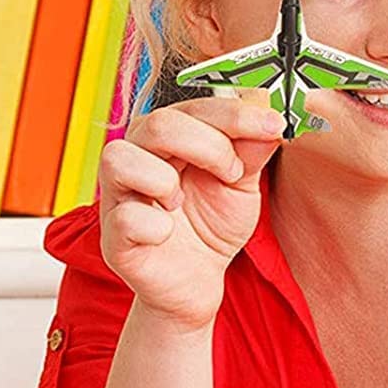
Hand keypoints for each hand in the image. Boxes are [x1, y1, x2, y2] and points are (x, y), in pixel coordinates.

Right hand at [98, 93, 287, 332]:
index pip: (194, 107)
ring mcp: (119, 194)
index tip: (274, 125)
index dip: (235, 114)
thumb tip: (270, 119)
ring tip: (182, 202)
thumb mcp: (241, 185)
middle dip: (208, 146)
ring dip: (165, 179)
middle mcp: (137, 156)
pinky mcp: (114, 234)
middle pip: (158, 124)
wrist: (198, 280)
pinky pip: (125, 217)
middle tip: (233, 173)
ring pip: (120, 157)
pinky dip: (154, 225)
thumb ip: (251, 151)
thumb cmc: (212, 224)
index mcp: (169, 137)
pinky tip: (167, 232)